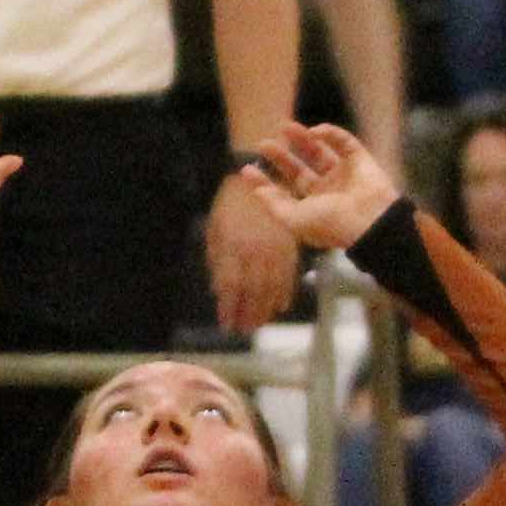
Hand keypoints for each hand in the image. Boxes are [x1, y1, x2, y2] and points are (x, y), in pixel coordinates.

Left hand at [203, 169, 301, 329]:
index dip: (229, 308)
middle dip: (248, 314)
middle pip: (253, 292)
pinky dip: (285, 293)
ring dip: (265, 309)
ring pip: (272, 287)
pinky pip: (289, 274)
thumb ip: (216, 260)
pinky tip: (280, 306)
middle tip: (243, 331)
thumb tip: (218, 290)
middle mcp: (255, 251)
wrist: (259, 174)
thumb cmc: (230, 203)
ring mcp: (275, 249)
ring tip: (259, 324)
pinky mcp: (290, 244)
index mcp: (233, 246)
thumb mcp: (214, 228)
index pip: (231, 286)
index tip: (226, 325)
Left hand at [232, 121, 403, 259]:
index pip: (285, 191)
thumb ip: (274, 205)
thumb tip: (256, 192)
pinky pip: (343, 141)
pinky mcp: (360, 159)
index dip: (266, 181)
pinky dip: (329, 133)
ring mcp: (344, 174)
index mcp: (312, 207)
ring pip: (319, 151)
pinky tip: (314, 131)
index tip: (247, 168)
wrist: (370, 220)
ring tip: (285, 126)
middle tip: (263, 143)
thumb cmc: (330, 223)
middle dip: (281, 156)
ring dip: (302, 139)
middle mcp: (327, 191)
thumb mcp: (294, 219)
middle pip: (299, 169)